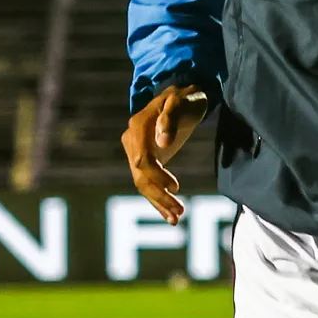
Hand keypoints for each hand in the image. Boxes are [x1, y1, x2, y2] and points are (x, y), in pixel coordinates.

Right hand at [122, 84, 210, 224]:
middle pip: (140, 175)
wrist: (183, 98)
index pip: (142, 159)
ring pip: (143, 183)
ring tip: (177, 218)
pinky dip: (158, 200)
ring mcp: (136, 151)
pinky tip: (170, 216)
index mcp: (138, 127)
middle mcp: (132, 141)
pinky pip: (148, 183)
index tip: (176, 186)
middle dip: (160, 196)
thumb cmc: (185, 98)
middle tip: (180, 211)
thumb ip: (170, 119)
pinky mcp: (145, 160)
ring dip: (159, 202)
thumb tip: (162, 143)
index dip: (157, 175)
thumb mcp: (181, 102)